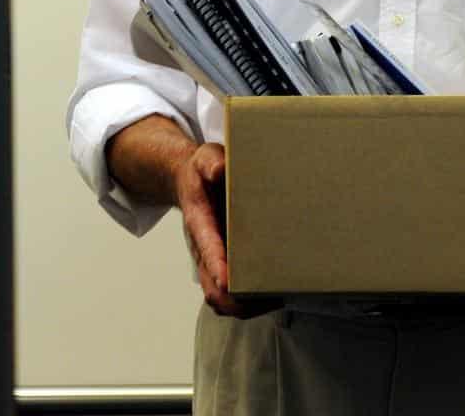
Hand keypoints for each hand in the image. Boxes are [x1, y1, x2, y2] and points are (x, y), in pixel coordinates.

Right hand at [173, 142, 280, 318]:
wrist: (187, 183)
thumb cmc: (201, 173)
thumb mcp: (204, 159)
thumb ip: (211, 163)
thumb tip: (220, 170)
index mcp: (199, 222)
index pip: (206, 248)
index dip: (217, 265)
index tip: (228, 280)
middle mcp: (202, 248)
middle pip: (211, 287)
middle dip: (236, 299)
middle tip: (268, 296)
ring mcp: (210, 261)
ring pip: (219, 298)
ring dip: (244, 306)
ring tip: (276, 299)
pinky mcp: (219, 265)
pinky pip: (228, 295)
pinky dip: (246, 303)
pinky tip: (272, 296)